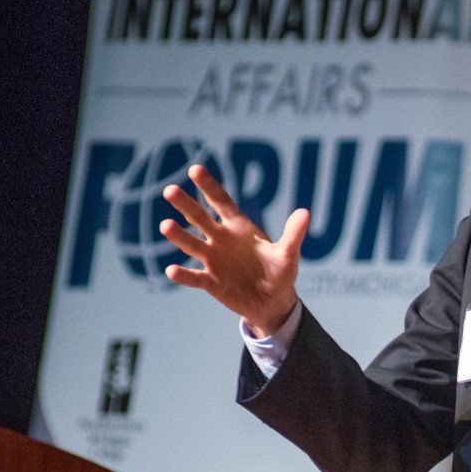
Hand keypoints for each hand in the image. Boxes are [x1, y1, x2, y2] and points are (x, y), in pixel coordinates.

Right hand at [159, 165, 309, 336]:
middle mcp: (220, 240)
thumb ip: (293, 234)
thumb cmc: (280, 272)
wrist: (272, 302)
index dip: (209, 186)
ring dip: (179, 236)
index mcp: (238, 227)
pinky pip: (195, 277)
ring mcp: (213, 260)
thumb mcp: (288, 254)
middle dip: (186, 205)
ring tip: (165, 225)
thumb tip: (305, 212)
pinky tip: (172, 270)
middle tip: (169, 190)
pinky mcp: (211, 282)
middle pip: (200, 219)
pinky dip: (184, 275)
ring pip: (192, 245)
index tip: (195, 169)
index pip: (221, 201)